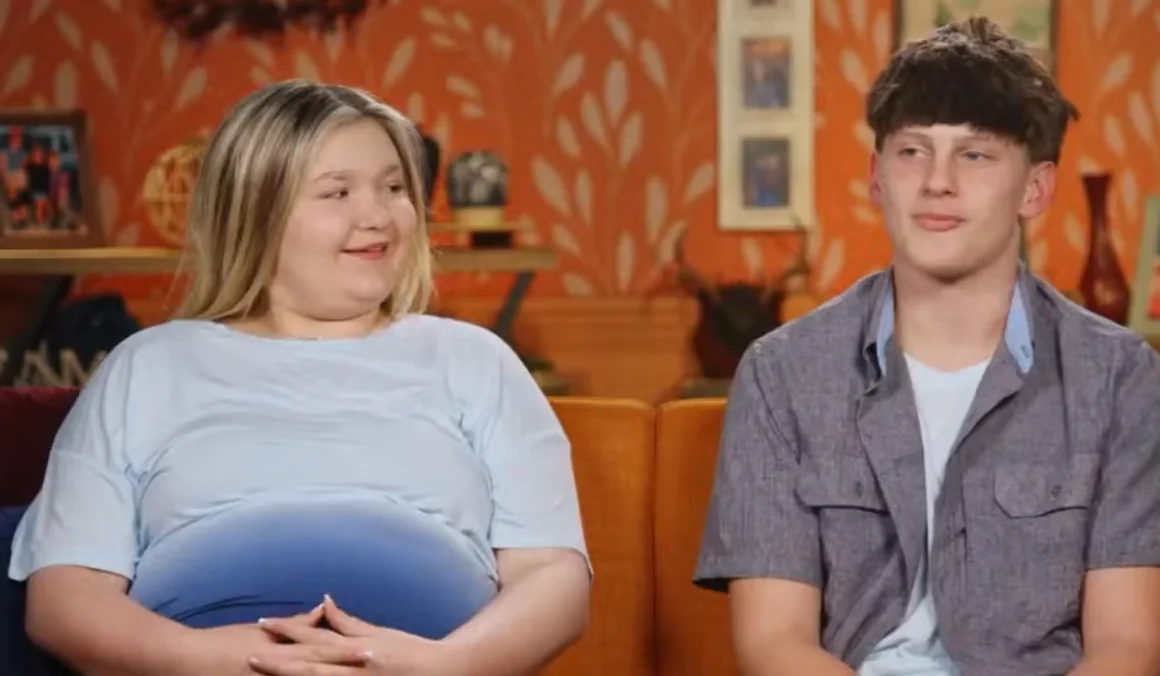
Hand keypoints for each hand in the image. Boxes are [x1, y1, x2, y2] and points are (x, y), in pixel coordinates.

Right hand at [174, 603, 370, 675]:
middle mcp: (277, 667)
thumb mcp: (262, 632)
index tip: (371, 652)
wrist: (186, 659)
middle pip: (316, 672)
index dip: (346, 653)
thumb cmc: (225, 643)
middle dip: (342, 672)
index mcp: (282, 650)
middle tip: (371, 666)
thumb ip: (297, 625)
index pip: (321, 652)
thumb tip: (323, 609)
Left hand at [250, 595, 460, 675]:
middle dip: (280, 659)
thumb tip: (324, 602)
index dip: (290, 630)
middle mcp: (356, 665)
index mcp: (358, 646)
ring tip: (263, 668)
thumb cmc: (412, 652)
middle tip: (249, 654)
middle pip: (311, 663)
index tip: (264, 622)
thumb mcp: (380, 634)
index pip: (317, 637)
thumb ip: (349, 623)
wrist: (446, 672)